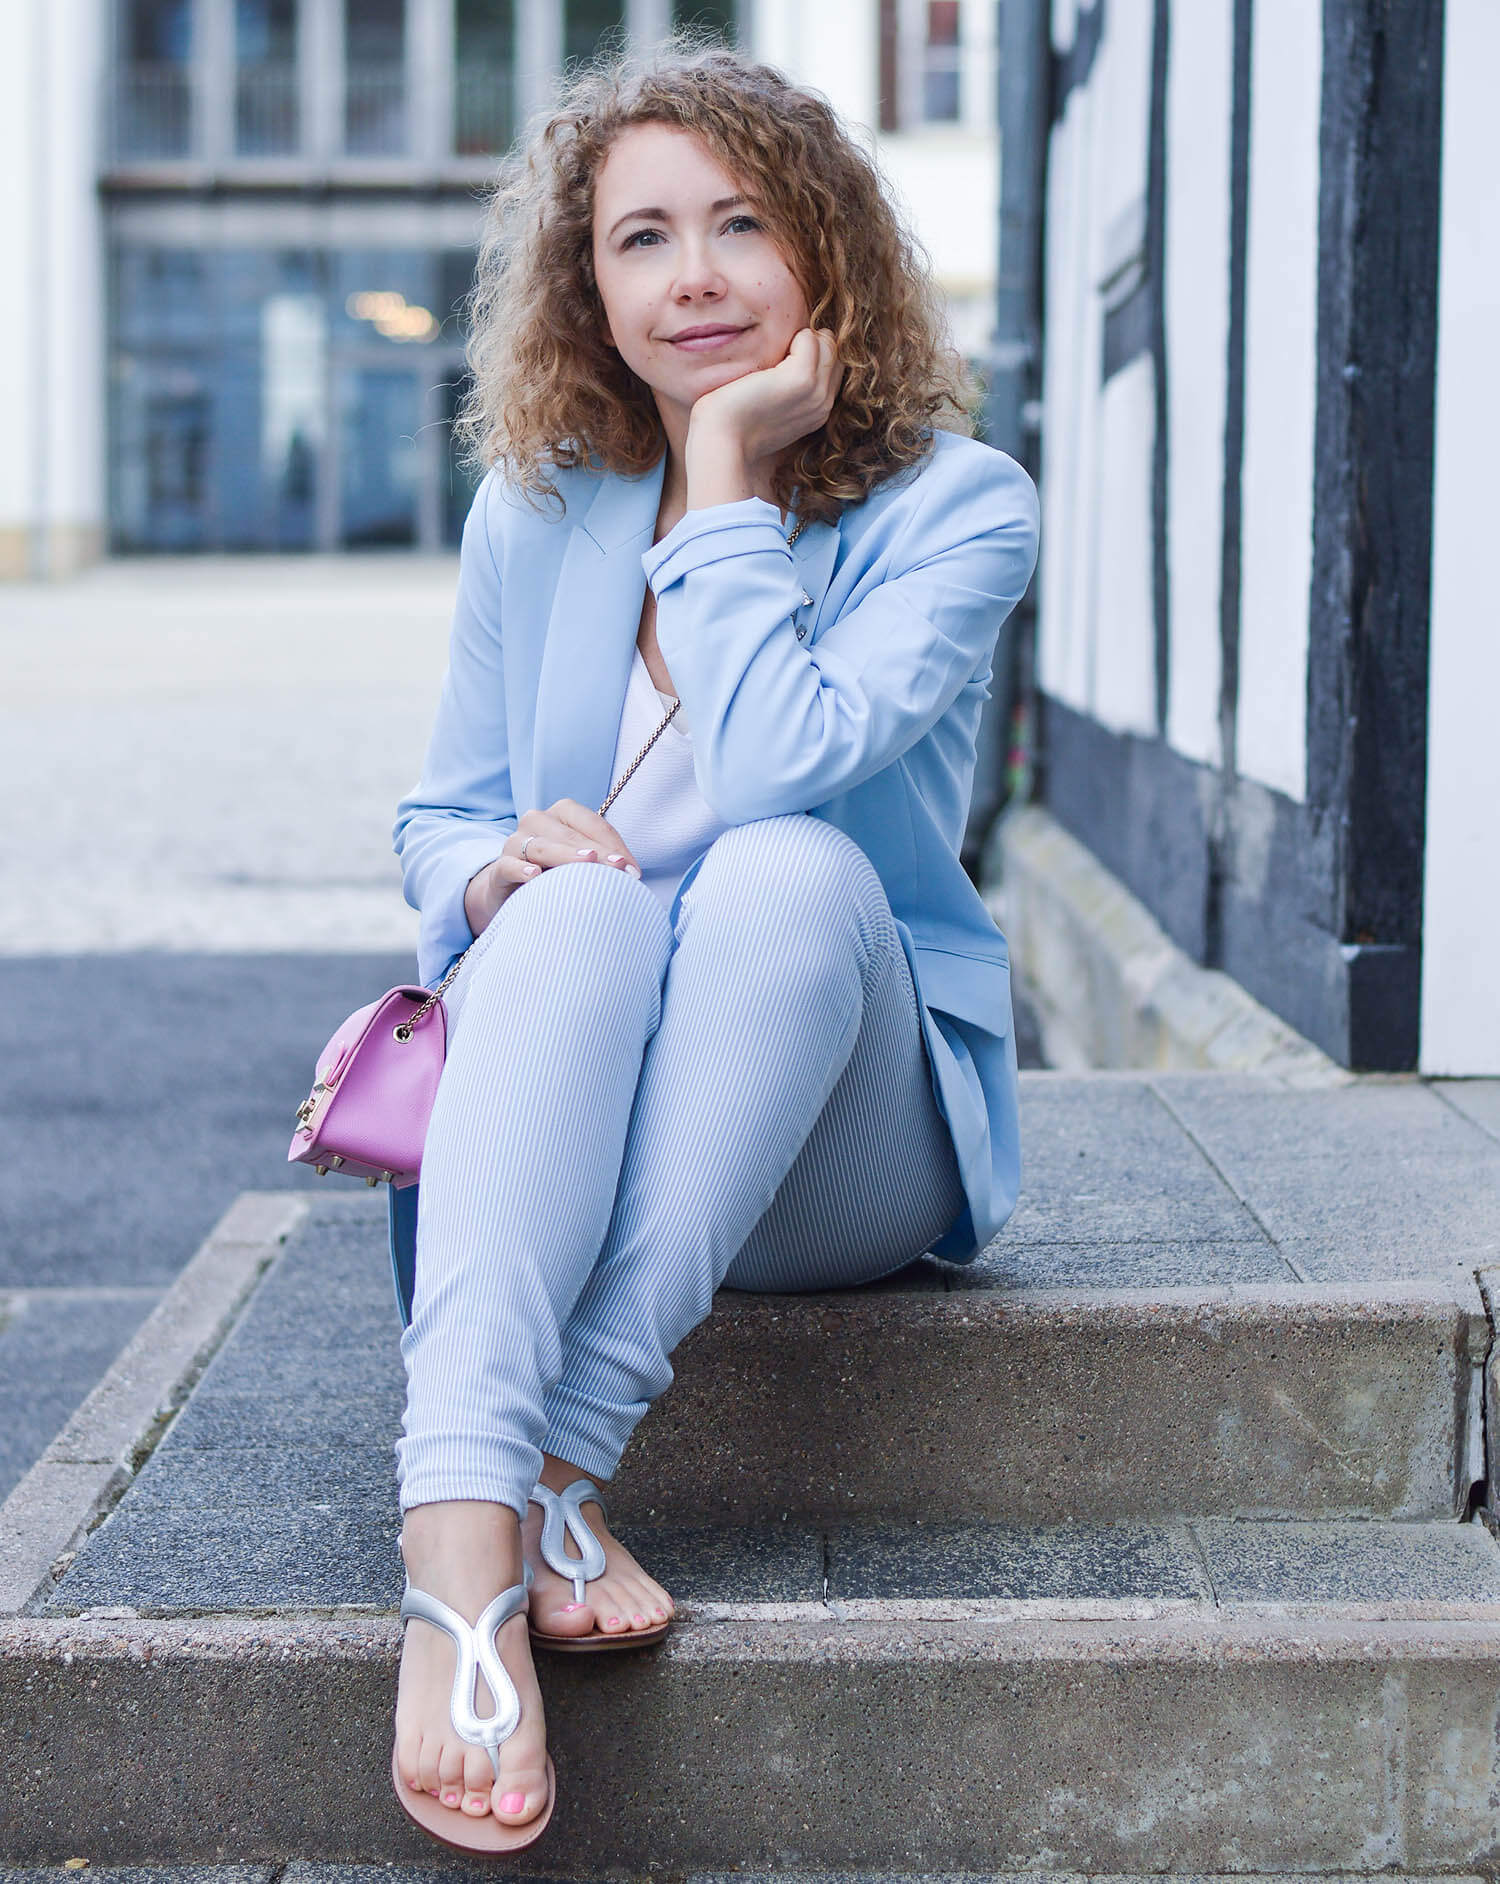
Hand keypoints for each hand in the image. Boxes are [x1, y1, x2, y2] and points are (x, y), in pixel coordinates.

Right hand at [463, 799, 641, 937]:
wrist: (512, 893)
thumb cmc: (556, 875)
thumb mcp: (580, 864)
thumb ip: (602, 862)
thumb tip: (632, 874)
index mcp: (562, 814)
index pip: (593, 824)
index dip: (615, 846)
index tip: (634, 871)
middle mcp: (537, 821)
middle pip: (571, 835)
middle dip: (598, 853)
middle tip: (620, 870)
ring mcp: (515, 843)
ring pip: (542, 846)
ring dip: (566, 856)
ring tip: (588, 863)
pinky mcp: (499, 868)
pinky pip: (509, 865)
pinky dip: (521, 869)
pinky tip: (534, 876)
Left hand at [684, 327, 843, 498]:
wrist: (721, 440)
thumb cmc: (734, 424)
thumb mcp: (769, 409)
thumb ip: (787, 390)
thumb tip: (784, 362)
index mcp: (819, 411)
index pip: (833, 365)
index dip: (811, 354)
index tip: (780, 362)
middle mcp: (824, 403)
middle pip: (834, 351)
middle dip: (810, 342)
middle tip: (774, 356)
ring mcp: (816, 392)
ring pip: (827, 342)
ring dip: (799, 338)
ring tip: (772, 357)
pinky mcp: (802, 378)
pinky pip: (808, 338)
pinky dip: (787, 337)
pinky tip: (766, 358)